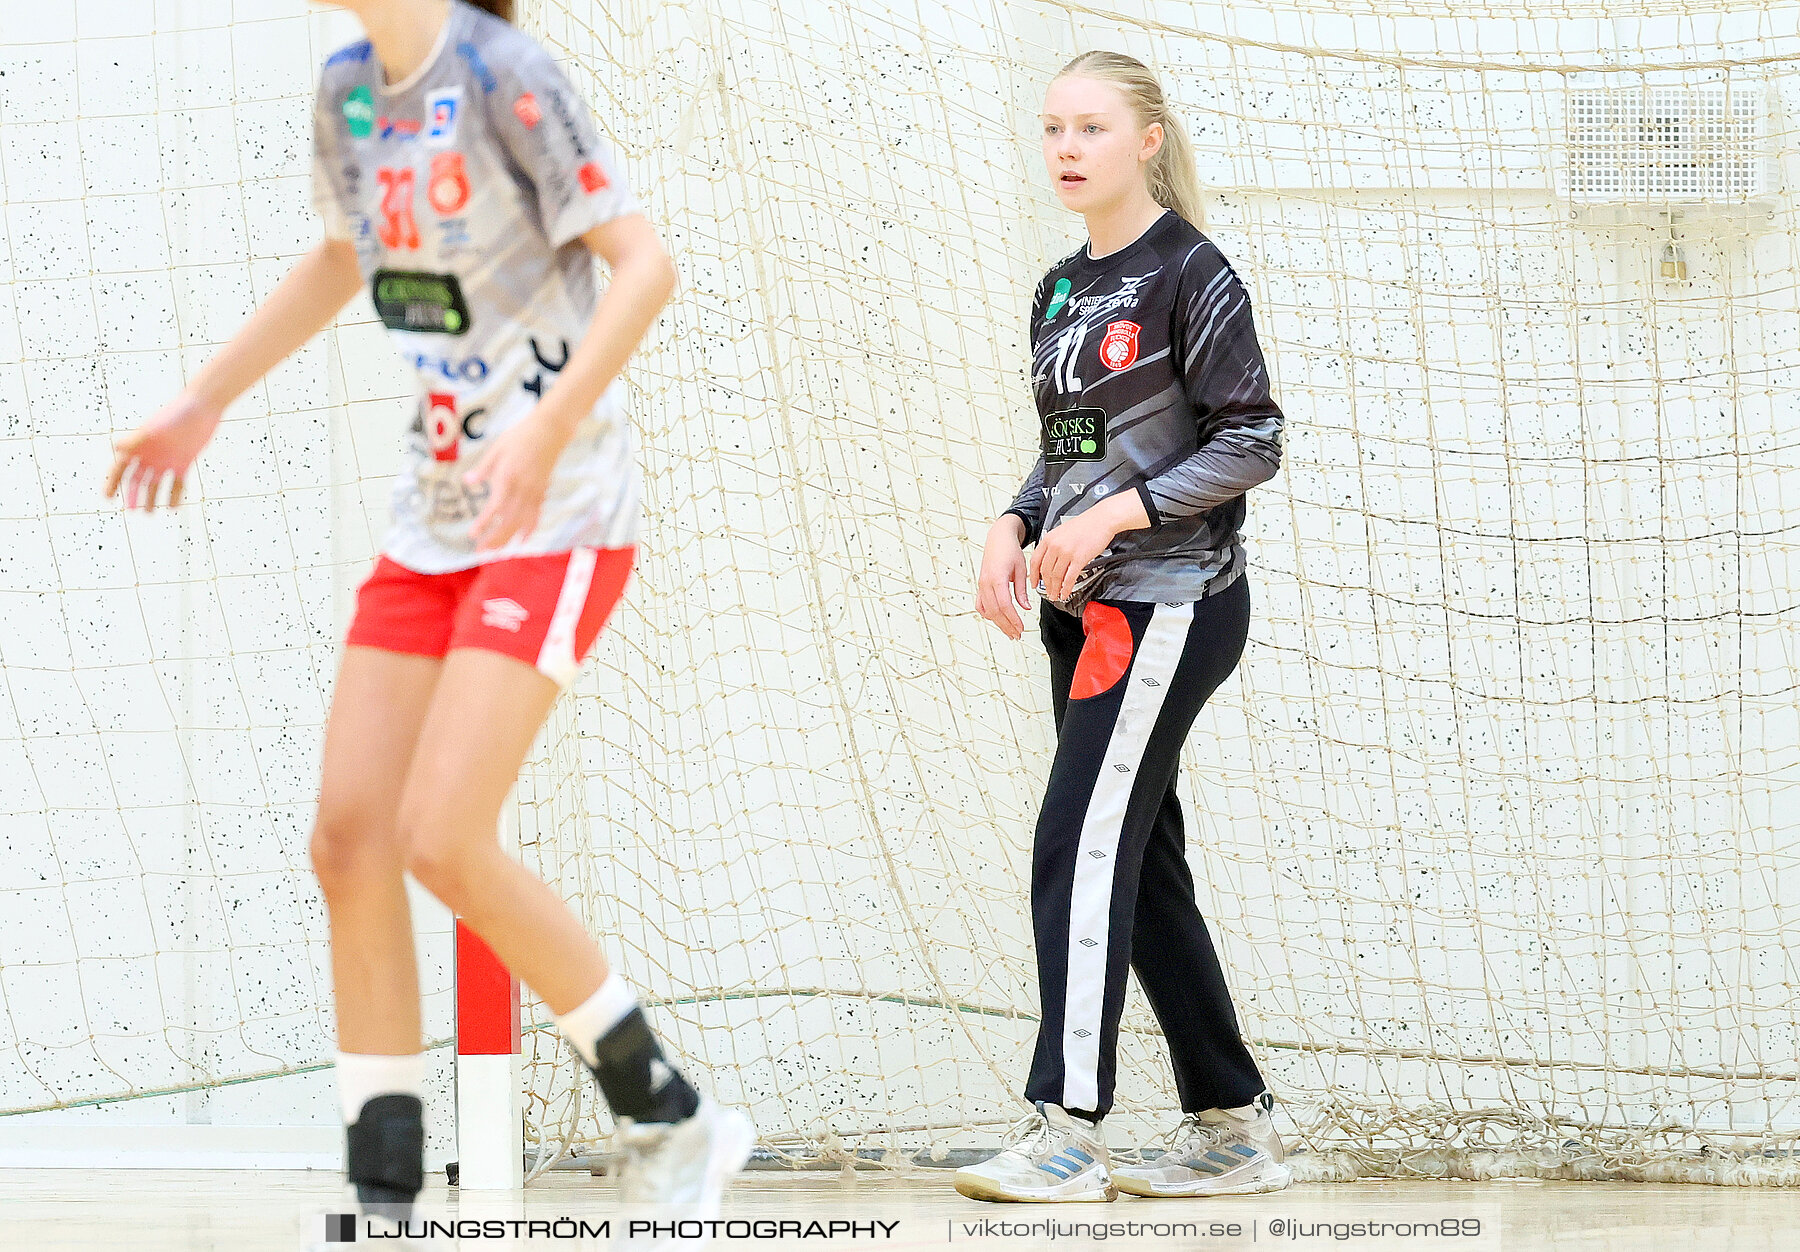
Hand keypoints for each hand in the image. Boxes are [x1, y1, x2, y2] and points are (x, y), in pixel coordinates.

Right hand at [104, 393, 222, 510]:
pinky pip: (177, 483)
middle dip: (133, 495)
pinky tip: (172, 508)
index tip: (107, 498)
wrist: (201, 408)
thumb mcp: (154, 428)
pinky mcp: (183, 463)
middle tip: (132, 511)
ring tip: (148, 513)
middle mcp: (150, 455)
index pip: (120, 468)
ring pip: (156, 484)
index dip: (112, 482)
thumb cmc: (175, 414)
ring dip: (151, 498)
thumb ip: (136, 439)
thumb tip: (116, 448)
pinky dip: (174, 495)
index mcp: (138, 446)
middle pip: (137, 479)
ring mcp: (166, 460)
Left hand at [464, 415, 561, 550]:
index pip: (494, 508)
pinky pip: (536, 516)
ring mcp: (535, 493)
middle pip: (509, 522)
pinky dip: (529, 529)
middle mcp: (523, 490)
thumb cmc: (520, 436)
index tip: (473, 535)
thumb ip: (483, 468)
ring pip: (522, 523)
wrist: (550, 431)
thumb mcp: (496, 449)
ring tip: (497, 550)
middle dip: (495, 538)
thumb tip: (468, 482)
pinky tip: (522, 540)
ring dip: (509, 538)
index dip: (484, 523)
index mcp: (508, 478)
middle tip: (481, 551)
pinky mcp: (542, 492)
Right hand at [975, 515, 1031, 639]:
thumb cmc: (1009, 550)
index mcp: (997, 578)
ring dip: (999, 623)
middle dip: (1007, 626)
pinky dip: (988, 614)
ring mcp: (982, 585)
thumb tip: (1025, 607)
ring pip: (988, 611)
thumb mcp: (1021, 569)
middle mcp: (986, 583)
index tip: (1021, 628)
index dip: (1013, 619)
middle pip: (995, 611)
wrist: (998, 540)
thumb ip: (1021, 590)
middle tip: (1017, 635)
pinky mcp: (981, 586)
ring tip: (1009, 631)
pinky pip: (981, 604)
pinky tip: (996, 620)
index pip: (1004, 605)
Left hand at [1030, 509, 1117, 603]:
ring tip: (1055, 595)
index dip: (1033, 575)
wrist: (1101, 519)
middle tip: (1047, 592)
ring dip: (1055, 589)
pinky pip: (1069, 577)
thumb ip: (1054, 545)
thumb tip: (1049, 560)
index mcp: (1049, 539)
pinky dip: (1066, 588)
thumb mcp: (1062, 532)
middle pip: (1045, 571)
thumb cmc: (1085, 524)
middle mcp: (1055, 546)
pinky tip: (1065, 592)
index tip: (1033, 583)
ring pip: (1056, 576)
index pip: (1035, 561)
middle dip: (1045, 585)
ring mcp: (1066, 552)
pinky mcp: (1079, 558)